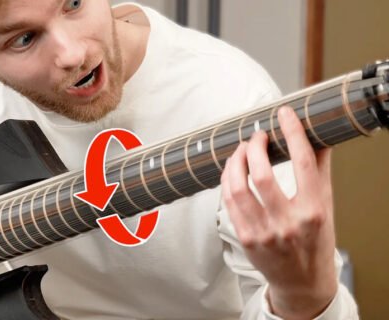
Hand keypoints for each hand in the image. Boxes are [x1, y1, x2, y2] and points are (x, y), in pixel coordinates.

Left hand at [221, 106, 336, 318]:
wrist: (301, 281)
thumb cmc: (315, 240)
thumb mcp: (325, 205)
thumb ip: (320, 170)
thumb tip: (318, 135)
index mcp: (313, 210)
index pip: (303, 163)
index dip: (292, 132)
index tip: (283, 114)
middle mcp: (288, 222)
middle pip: (262, 175)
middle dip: (253, 148)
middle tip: (256, 137)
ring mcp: (263, 232)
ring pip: (238, 188)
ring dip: (234, 162)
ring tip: (240, 151)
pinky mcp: (245, 238)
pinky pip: (229, 202)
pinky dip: (228, 181)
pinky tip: (232, 171)